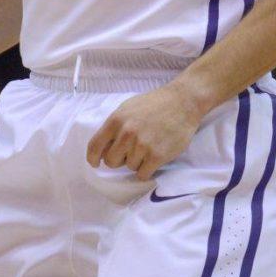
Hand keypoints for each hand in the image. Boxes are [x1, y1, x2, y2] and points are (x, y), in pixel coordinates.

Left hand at [86, 81, 204, 181]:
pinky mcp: (157, 156)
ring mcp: (142, 146)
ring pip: (129, 168)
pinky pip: (143, 174)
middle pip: (111, 162)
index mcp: (116, 121)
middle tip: (130, 152)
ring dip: (137, 162)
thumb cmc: (154, 104)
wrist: (182, 102)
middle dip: (119, 160)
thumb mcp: (127, 109)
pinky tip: (153, 159)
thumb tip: (103, 147)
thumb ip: (114, 127)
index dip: (93, 158)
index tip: (95, 163)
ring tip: (148, 147)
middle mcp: (126, 134)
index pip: (95, 146)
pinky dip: (146, 170)